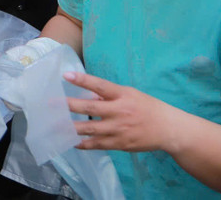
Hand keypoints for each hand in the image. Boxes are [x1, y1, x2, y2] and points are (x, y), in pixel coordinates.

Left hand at [64, 71, 180, 152]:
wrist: (169, 129)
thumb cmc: (147, 107)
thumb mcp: (130, 94)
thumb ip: (108, 95)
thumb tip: (87, 95)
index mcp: (122, 95)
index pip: (100, 85)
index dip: (83, 80)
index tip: (66, 75)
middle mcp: (120, 111)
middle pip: (90, 108)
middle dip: (69, 106)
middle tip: (51, 104)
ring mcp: (119, 129)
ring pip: (90, 128)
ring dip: (71, 127)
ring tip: (55, 125)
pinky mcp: (120, 144)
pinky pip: (98, 144)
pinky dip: (84, 143)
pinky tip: (72, 141)